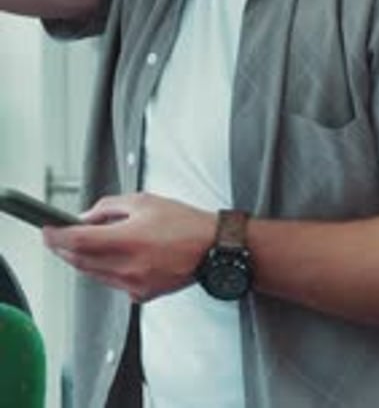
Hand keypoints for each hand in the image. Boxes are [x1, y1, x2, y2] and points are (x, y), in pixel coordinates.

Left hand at [42, 193, 216, 302]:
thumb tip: (87, 217)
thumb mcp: (145, 201)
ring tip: (88, 243)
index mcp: (129, 240)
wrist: (213, 249)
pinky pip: (113, 283)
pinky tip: (114, 256)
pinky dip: (106, 270)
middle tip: (58, 236)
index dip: (56, 236)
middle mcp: (128, 267)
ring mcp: (134, 285)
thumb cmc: (185, 223)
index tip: (48, 230)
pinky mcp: (141, 295)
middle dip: (64, 249)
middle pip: (80, 262)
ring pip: (94, 274)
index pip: (78, 242)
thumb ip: (110, 207)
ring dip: (84, 260)